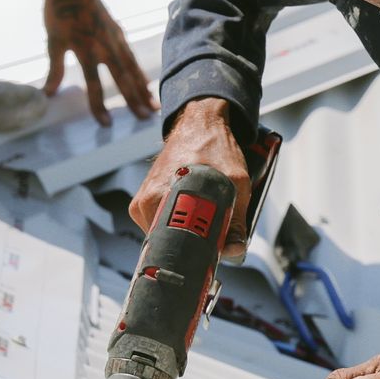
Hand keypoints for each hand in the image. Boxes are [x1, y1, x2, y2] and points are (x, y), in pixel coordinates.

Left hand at [43, 0, 156, 125]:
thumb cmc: (59, 12)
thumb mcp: (53, 42)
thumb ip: (54, 69)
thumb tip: (48, 93)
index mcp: (85, 51)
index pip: (94, 85)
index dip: (99, 106)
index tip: (106, 124)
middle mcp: (104, 48)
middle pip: (122, 79)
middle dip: (133, 100)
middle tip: (144, 118)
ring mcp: (115, 40)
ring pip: (132, 69)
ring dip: (142, 89)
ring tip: (152, 106)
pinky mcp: (119, 34)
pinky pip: (132, 58)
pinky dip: (140, 72)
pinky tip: (146, 82)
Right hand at [128, 97, 251, 255]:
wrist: (199, 124)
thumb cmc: (213, 146)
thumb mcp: (235, 182)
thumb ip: (236, 220)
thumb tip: (234, 250)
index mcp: (161, 197)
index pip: (172, 246)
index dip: (195, 254)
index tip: (210, 254)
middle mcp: (146, 202)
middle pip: (170, 244)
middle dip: (194, 243)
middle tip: (213, 228)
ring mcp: (142, 203)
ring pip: (166, 236)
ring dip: (187, 231)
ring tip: (202, 211)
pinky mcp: (144, 202)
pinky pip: (161, 224)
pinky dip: (178, 222)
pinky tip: (191, 207)